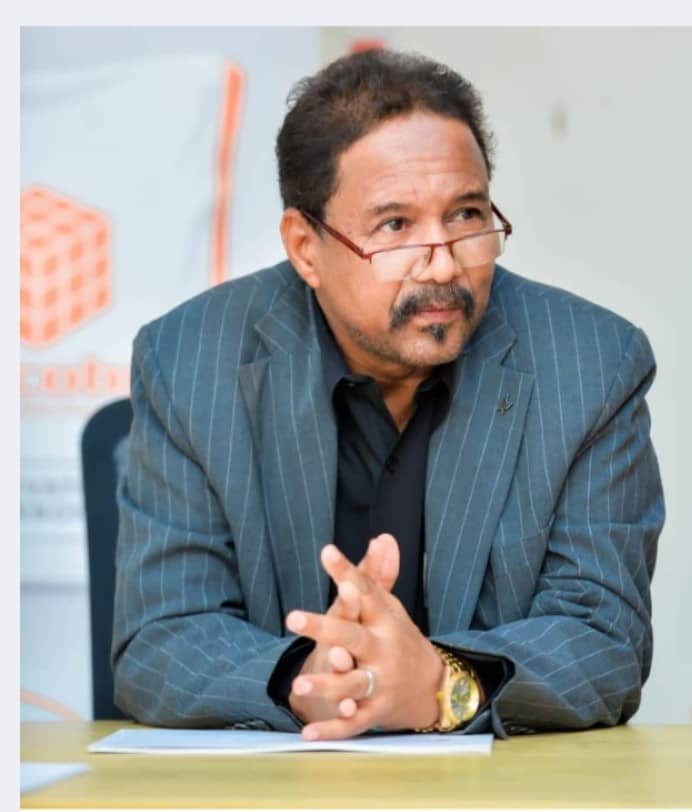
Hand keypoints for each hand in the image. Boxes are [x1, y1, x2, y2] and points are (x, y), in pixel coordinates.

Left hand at [286, 541, 443, 739]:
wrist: (433, 688)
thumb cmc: (399, 639)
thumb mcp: (390, 608)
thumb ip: (376, 575)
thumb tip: (382, 536)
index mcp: (385, 620)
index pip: (364, 591)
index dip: (346, 573)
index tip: (326, 552)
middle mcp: (383, 650)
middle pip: (353, 637)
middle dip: (324, 627)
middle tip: (292, 616)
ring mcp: (381, 683)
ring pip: (352, 683)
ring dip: (326, 684)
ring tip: (298, 683)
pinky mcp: (376, 712)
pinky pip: (353, 723)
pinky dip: (332, 730)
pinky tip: (307, 734)